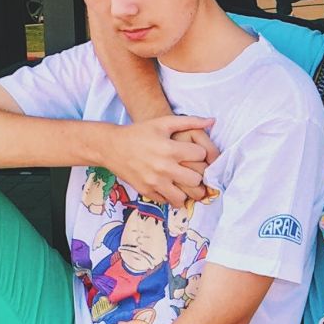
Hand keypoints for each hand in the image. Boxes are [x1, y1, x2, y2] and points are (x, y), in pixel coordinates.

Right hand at [102, 115, 218, 206]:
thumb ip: (189, 121)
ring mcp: (154, 182)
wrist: (111, 146)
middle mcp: (163, 167)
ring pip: (183, 197)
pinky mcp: (146, 191)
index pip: (201, 156)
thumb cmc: (139, 133)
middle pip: (196, 179)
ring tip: (184, 183)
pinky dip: (171, 196)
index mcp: (170, 149)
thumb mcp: (163, 123)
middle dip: (197, 175)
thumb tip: (212, 121)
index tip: (195, 153)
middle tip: (193, 171)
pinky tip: (170, 187)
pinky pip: (167, 201)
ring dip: (186, 191)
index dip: (200, 154)